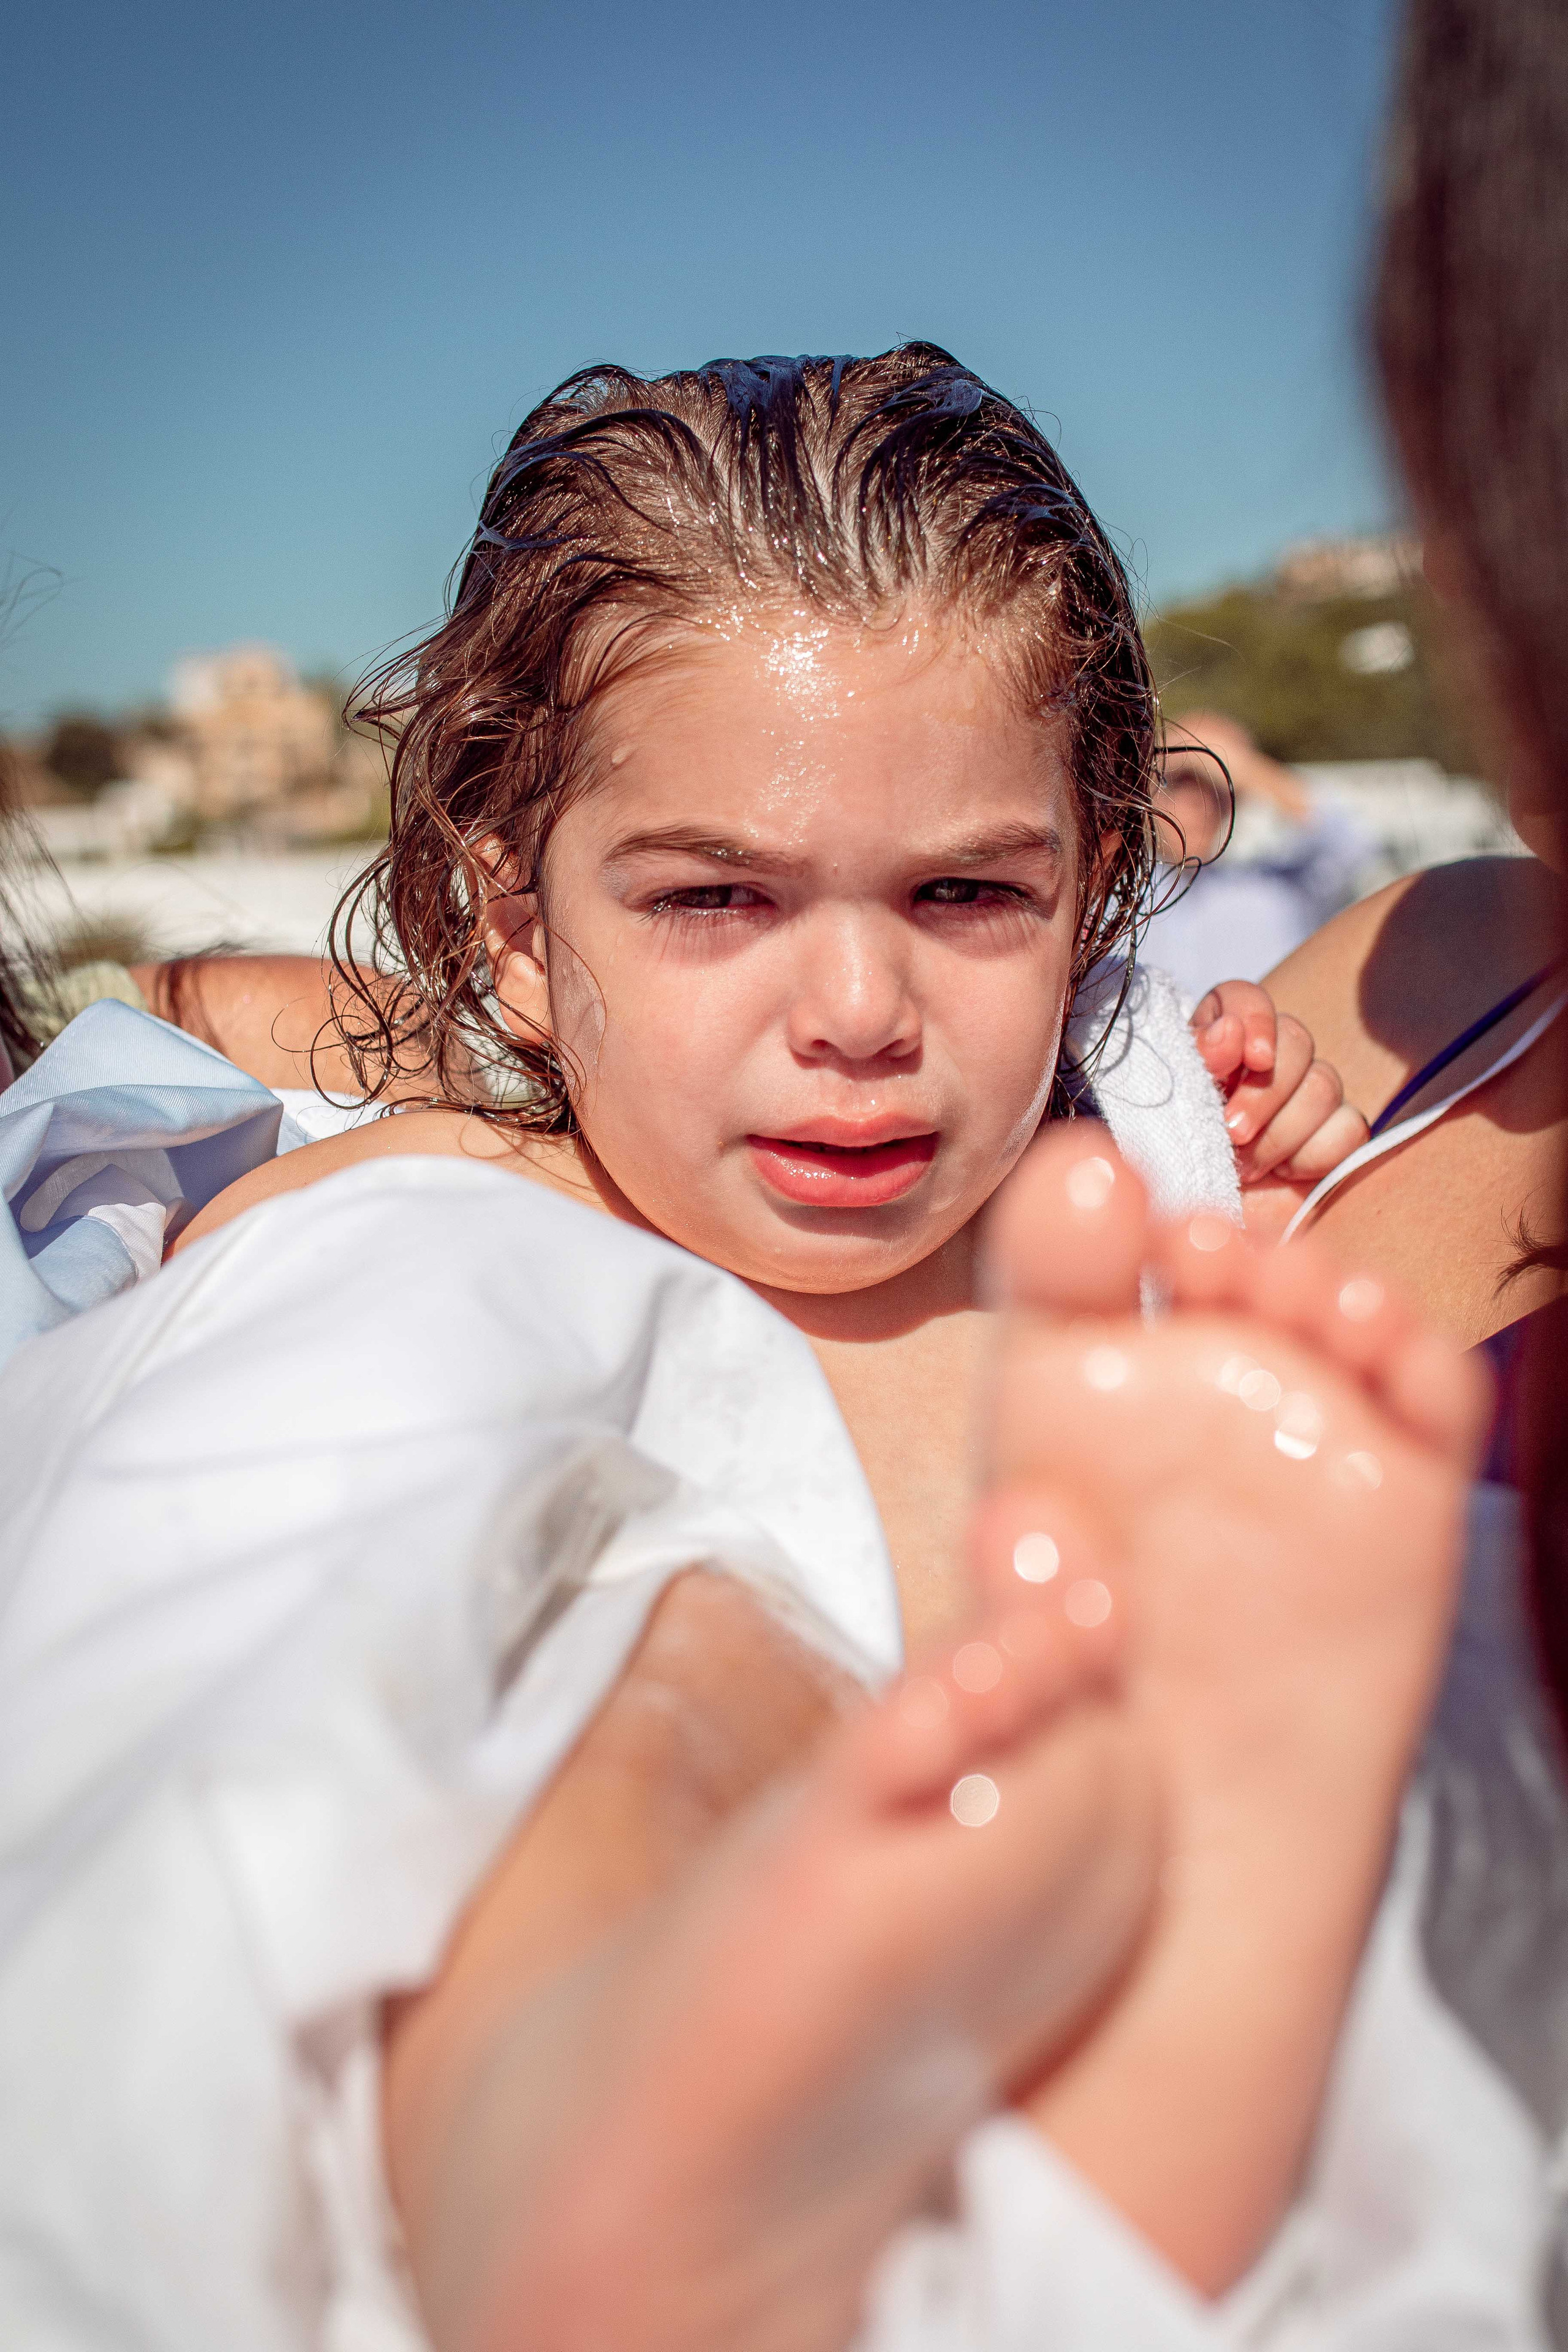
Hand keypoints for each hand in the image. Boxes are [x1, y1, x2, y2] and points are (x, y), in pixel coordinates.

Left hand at [1190, 979, 1370, 1242]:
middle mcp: (1265, 1064)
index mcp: (1215, 1045)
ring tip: (1244, 1167)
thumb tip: (1231, 1031)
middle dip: (1264, 1092)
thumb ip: (1195, 1065)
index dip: (1253, 1018)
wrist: (1201, 1242)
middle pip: (1296, 1039)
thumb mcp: (1167, 1117)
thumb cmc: (1171, 1176)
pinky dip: (1315, 1153)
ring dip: (1281, 1132)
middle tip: (1231, 1133)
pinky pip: (1349, 1127)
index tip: (1250, 1056)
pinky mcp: (1333, 1139)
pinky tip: (1284, 1174)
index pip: (1245, 998)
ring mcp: (1304, 1101)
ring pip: (1324, 1083)